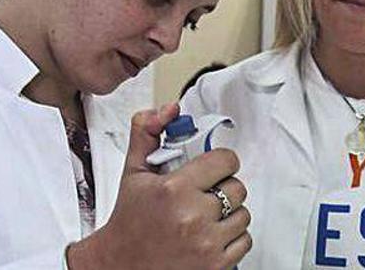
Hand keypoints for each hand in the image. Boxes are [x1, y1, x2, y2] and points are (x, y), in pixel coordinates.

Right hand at [66, 102, 251, 269]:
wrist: (120, 265)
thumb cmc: (129, 220)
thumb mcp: (133, 172)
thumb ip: (147, 133)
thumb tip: (169, 109)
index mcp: (174, 189)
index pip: (225, 160)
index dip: (220, 162)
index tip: (212, 168)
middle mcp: (192, 216)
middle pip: (237, 187)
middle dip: (222, 187)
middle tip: (203, 194)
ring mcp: (206, 243)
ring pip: (244, 214)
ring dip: (229, 214)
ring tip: (205, 216)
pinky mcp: (216, 265)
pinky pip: (244, 240)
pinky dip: (231, 238)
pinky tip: (210, 235)